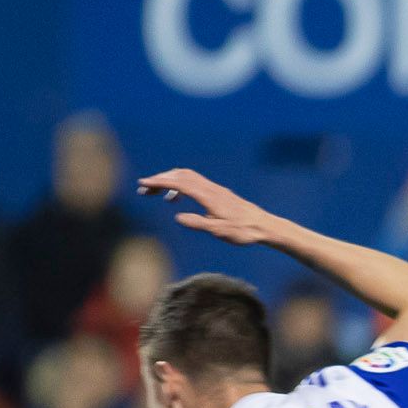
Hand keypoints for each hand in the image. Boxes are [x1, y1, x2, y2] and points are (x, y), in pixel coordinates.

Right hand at [138, 168, 277, 246]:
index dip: (160, 182)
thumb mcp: (220, 231)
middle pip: (181, 175)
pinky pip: (194, 182)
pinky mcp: (217, 192)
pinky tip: (175, 199)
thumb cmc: (243, 231)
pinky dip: (179, 185)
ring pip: (187, 177)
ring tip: (155, 194)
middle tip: (143, 190)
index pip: (180, 184)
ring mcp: (214, 189)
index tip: (143, 183)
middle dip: (160, 179)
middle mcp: (211, 189)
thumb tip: (178, 217)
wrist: (264, 226)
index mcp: (208, 197)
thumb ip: (199, 223)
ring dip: (169, 181)